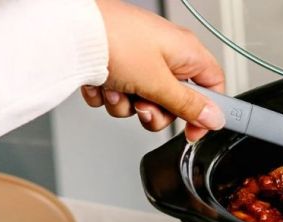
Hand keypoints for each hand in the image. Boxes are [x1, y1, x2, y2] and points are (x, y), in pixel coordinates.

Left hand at [80, 0, 224, 141]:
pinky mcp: (116, 63)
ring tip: (115, 90)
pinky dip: (110, 95)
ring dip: (128, 105)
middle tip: (143, 108)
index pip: (214, 87)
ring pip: (145, 100)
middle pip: (176, 101)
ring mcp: (139, 58)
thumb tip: (213, 119)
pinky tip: (101, 85)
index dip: (206, 112)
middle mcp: (165, 53)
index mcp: (186, 51)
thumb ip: (188, 106)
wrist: (68, 30)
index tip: (194, 130)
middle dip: (157, 112)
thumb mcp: (159, 83)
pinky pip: (121, 92)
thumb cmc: (115, 40)